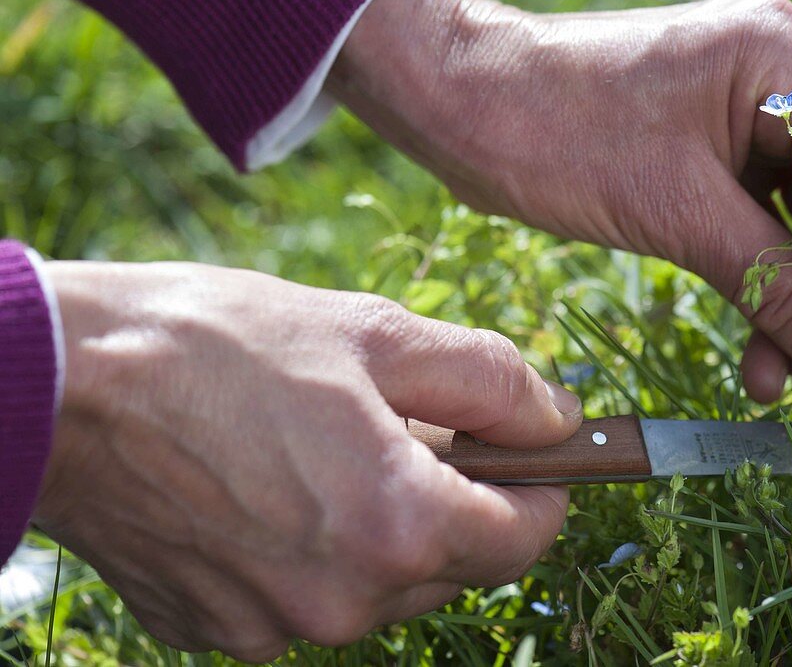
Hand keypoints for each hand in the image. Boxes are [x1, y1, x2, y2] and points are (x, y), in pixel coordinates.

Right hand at [34, 261, 581, 661]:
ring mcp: (273, 626)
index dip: (543, 490)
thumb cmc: (218, 347)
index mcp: (396, 527)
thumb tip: (556, 418)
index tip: (533, 452)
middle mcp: (343, 601)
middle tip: (416, 426)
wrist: (61, 383)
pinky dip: (314, 548)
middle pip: (453, 563)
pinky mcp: (216, 629)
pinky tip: (272, 484)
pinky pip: (304, 595)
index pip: (524, 537)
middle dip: (456, 499)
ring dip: (383, 523)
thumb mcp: (376, 335)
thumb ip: (490, 383)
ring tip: (331, 445)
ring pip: (379, 583)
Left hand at [329, 0, 791, 402]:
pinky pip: (747, 226)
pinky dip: (753, 286)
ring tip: (790, 382)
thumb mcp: (675, 213)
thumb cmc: (556, 134)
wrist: (459, 108)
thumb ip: (772, 283)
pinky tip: (759, 356)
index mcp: (777, 60)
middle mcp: (769, 78)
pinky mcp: (698, 154)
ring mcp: (733, 117)